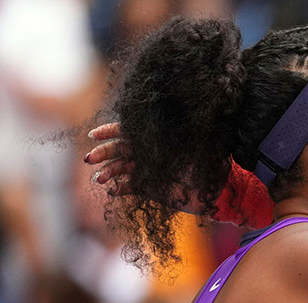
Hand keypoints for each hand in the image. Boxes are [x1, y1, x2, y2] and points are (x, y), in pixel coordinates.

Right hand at [85, 122, 211, 214]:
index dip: (108, 131)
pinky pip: (127, 187)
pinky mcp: (147, 189)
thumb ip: (181, 128)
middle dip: (102, 153)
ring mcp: (145, 171)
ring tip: (100, 179)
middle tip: (89, 159)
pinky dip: (118, 188)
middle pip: (117, 149)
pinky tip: (112, 190)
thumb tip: (175, 106)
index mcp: (154, 137)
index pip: (126, 130)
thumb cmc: (210, 163)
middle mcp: (146, 152)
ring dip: (107, 172)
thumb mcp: (196, 142)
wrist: (218, 191)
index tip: (93, 135)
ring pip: (119, 168)